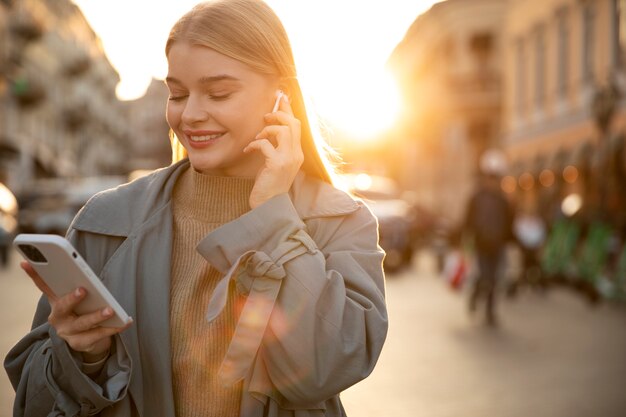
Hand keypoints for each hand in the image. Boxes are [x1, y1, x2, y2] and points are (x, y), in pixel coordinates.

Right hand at [20, 261, 131, 361]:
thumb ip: (76, 286)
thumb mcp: (75, 298)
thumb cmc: (82, 311)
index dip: (33, 274)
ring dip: (97, 316)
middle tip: (83, 290)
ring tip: (110, 310)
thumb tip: (83, 273)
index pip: (43, 285)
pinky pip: (97, 335)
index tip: (27, 262)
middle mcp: (57, 317)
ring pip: (82, 323)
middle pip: (63, 307)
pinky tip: (125, 322)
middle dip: (72, 298)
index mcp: (55, 301)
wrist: (86, 339)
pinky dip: (113, 328)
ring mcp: (67, 332)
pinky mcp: (79, 343)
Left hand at [244, 93, 303, 208]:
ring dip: (268, 128)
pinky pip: (266, 144)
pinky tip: (248, 149)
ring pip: (284, 130)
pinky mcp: (277, 164)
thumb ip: (275, 147)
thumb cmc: (268, 185)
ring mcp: (288, 159)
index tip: (281, 97)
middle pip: (294, 123)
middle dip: (279, 113)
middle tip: (266, 114)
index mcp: (297, 153)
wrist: (268, 206)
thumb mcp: (274, 163)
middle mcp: (296, 154)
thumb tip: (267, 131)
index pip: (296, 126)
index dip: (288, 110)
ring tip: (257, 136)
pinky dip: (255, 143)